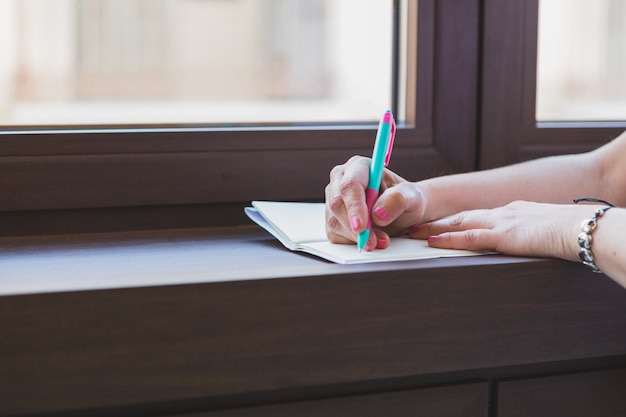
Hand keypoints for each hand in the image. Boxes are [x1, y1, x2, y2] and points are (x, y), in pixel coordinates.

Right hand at [325, 156, 427, 249]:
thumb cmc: (406, 199)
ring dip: (355, 236)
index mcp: (359, 167)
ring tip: (379, 240)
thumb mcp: (412, 196)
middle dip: (354, 226)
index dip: (354, 206)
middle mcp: (342, 180)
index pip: (350, 184)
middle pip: (336, 203)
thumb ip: (398, 199)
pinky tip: (369, 240)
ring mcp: (335, 200)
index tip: (362, 226)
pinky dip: (352, 242)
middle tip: (372, 240)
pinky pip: (335, 234)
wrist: (405, 212)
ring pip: (334, 221)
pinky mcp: (333, 218)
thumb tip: (378, 213)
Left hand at [410, 200, 583, 260]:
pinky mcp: (504, 235)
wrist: (583, 228)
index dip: (457, 219)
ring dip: (435, 229)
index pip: (478, 214)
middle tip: (417, 226)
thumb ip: (529, 234)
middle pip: (463, 216)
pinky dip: (448, 239)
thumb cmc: (571, 231)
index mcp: (513, 211)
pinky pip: (469, 237)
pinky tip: (433, 242)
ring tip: (415, 234)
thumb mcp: (545, 229)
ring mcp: (502, 222)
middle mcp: (503, 212)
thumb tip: (526, 242)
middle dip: (439, 222)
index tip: (441, 223)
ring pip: (460, 223)